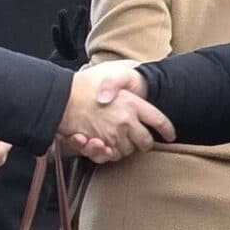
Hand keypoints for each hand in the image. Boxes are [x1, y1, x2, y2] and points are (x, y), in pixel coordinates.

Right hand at [58, 63, 172, 163]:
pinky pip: (112, 156)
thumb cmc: (83, 84)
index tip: (170, 135)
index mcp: (133, 103)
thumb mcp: (110, 73)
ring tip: (118, 140)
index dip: (167, 130)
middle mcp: (126, 120)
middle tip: (141, 140)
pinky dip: (110, 153)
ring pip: (128, 151)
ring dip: (125, 148)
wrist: (59, 99)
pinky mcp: (99, 144)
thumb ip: (126, 78)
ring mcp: (113, 134)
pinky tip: (105, 145)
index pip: (160, 121)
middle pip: (146, 141)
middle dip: (145, 143)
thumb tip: (138, 81)